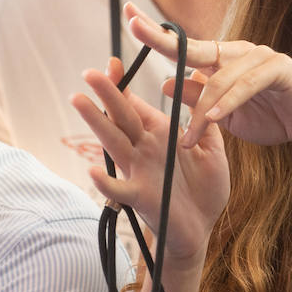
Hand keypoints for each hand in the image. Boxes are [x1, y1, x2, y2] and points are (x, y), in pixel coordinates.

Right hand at [72, 57, 229, 265]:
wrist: (202, 230)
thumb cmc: (204, 190)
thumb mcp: (212, 150)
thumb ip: (204, 120)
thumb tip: (202, 86)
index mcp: (161, 135)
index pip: (135, 105)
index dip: (123, 85)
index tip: (111, 61)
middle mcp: (145, 149)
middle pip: (121, 116)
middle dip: (107, 93)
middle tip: (89, 72)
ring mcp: (140, 171)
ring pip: (114, 142)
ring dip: (97, 122)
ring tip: (79, 101)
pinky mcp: (141, 196)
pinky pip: (120, 189)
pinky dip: (106, 182)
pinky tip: (93, 172)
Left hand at [125, 3, 291, 153]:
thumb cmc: (270, 117)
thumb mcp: (223, 115)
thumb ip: (198, 98)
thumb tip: (164, 83)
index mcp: (225, 59)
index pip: (185, 46)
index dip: (157, 34)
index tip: (128, 18)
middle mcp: (240, 51)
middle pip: (196, 46)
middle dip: (163, 39)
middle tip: (134, 28)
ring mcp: (262, 56)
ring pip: (220, 79)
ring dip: (201, 111)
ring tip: (188, 138)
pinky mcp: (280, 70)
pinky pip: (246, 87)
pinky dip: (228, 103)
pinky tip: (213, 119)